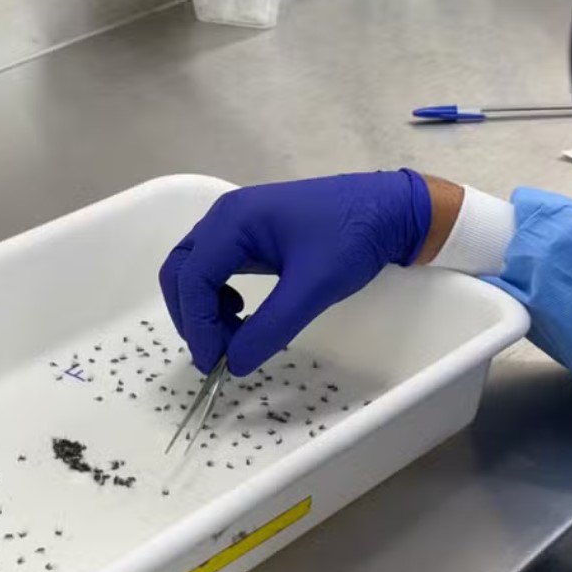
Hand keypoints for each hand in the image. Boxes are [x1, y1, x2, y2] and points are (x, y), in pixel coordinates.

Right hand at [160, 170, 432, 374]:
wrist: (389, 208)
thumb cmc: (352, 237)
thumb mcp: (314, 287)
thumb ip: (271, 327)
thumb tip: (235, 363)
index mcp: (234, 221)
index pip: (192, 278)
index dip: (197, 325)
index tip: (215, 362)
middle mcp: (226, 216)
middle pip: (181, 270)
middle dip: (192, 316)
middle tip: (217, 353)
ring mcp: (238, 222)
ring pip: (195, 269)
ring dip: (203, 307)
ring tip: (235, 335)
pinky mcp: (252, 233)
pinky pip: (216, 266)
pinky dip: (217, 295)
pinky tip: (243, 312)